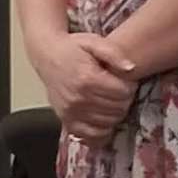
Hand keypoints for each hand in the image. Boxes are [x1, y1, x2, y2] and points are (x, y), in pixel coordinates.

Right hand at [35, 29, 137, 143]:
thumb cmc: (72, 48)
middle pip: (117, 109)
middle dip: (125, 100)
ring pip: (108, 123)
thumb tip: (131, 69)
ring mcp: (71, 111)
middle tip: (120, 91)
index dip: (130, 87)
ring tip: (111, 101)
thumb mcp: (94, 41)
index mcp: (87, 78)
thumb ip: (114, 53)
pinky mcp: (66, 120)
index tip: (126, 81)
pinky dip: (102, 131)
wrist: (46, 55)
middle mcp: (78, 98)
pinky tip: (104, 119)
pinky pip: (91, 135)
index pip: (123, 93)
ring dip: (115, 114)